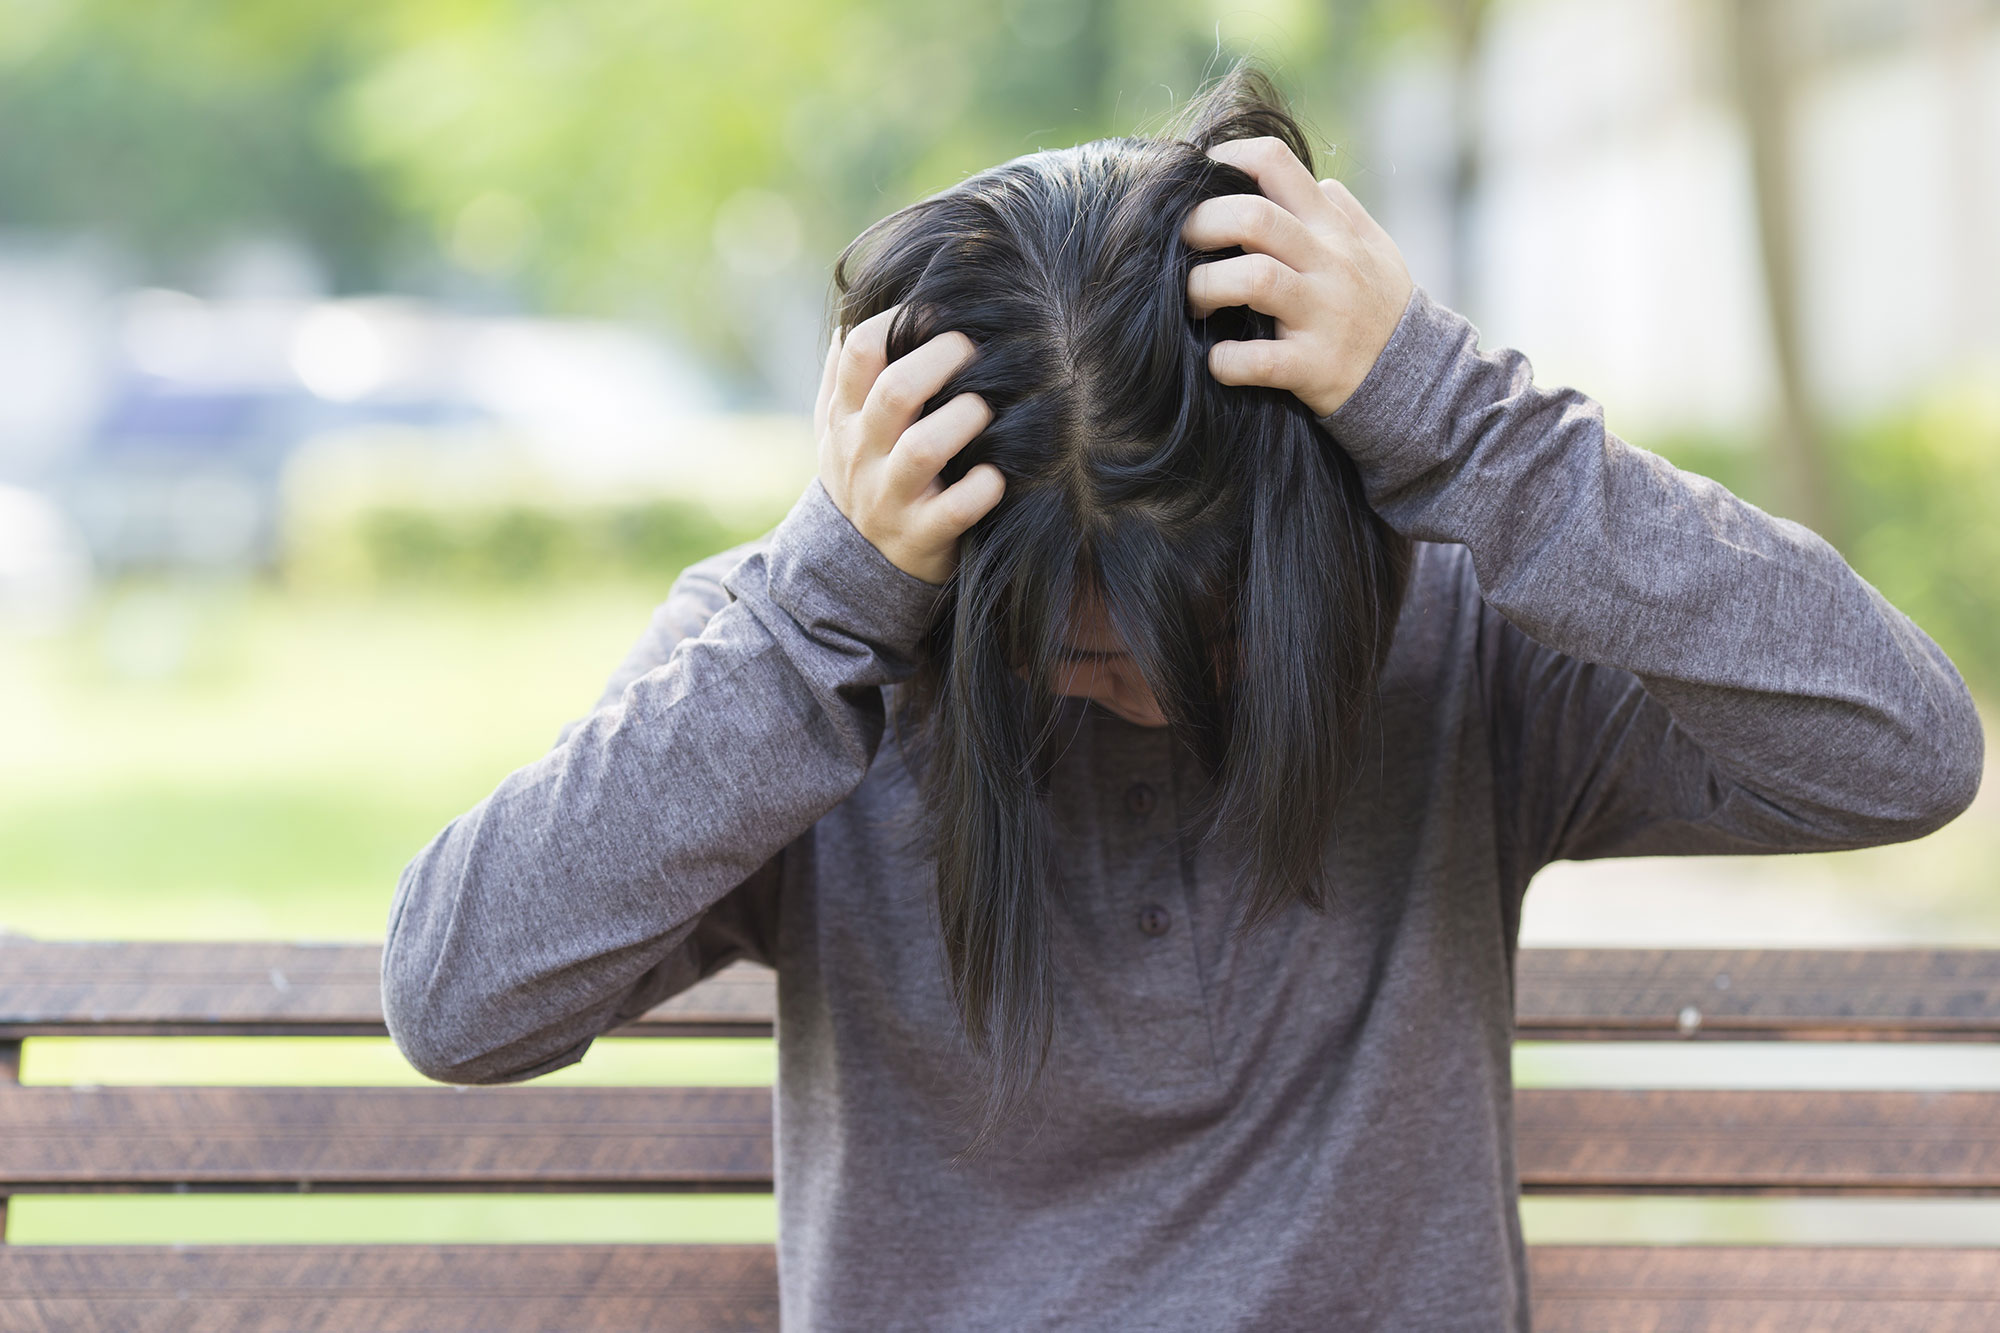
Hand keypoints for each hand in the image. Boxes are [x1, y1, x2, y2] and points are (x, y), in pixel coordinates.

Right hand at [813, 304, 1005, 585]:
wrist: (853, 566)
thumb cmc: (865, 470)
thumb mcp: (840, 424)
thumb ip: (848, 371)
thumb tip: (869, 305)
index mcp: (844, 415)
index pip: (859, 350)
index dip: (899, 320)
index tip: (936, 311)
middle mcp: (863, 453)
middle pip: (895, 392)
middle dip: (942, 360)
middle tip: (973, 349)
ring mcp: (891, 497)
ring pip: (923, 449)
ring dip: (964, 420)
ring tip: (985, 409)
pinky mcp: (923, 537)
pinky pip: (955, 511)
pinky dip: (982, 489)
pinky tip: (996, 474)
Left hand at [1181, 137, 1414, 418]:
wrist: (1418, 380)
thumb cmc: (1382, 308)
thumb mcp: (1375, 249)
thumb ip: (1343, 211)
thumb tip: (1316, 180)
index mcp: (1332, 227)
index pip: (1276, 163)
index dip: (1227, 161)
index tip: (1199, 181)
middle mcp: (1328, 263)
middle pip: (1255, 218)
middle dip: (1202, 225)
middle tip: (1180, 246)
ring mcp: (1322, 314)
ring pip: (1255, 280)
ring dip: (1206, 287)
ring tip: (1194, 301)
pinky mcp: (1314, 367)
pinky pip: (1260, 361)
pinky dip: (1228, 360)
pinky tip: (1218, 360)